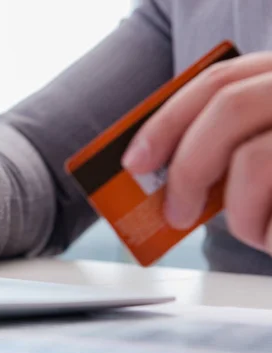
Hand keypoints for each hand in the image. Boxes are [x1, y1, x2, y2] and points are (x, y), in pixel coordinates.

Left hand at [122, 52, 271, 254]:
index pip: (220, 80)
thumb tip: (164, 171)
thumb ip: (232, 147)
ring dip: (240, 211)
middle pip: (229, 105)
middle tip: (171, 210)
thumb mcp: (269, 153)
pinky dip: (266, 230)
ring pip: (256, 158)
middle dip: (186, 163)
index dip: (167, 119)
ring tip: (256, 232)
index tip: (135, 160)